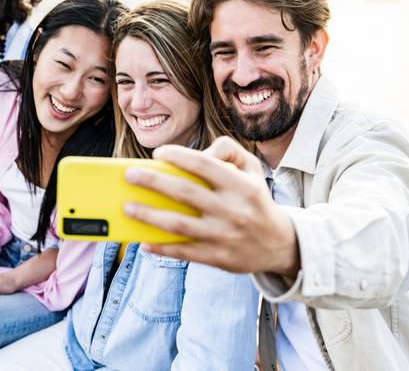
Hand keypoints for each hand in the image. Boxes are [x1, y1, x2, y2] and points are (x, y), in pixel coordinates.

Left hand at [123, 137, 299, 276]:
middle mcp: (233, 211)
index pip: (205, 165)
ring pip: (179, 225)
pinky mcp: (218, 258)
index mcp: (241, 186)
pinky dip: (162, 248)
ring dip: (149, 216)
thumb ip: (228, 151)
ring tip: (127, 207)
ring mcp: (224, 236)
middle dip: (153, 182)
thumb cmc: (255, 199)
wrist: (281, 244)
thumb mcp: (252, 169)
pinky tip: (143, 241)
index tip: (158, 152)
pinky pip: (184, 252)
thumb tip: (198, 154)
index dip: (180, 156)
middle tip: (129, 175)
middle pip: (185, 193)